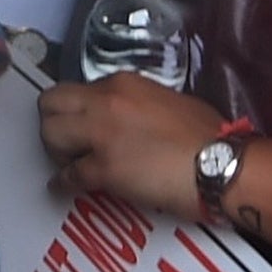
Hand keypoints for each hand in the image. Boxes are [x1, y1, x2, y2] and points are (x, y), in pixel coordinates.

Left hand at [37, 74, 223, 215]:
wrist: (221, 165)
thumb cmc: (209, 136)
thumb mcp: (169, 101)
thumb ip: (139, 105)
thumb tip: (128, 120)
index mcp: (123, 83)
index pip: (78, 89)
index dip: (76, 110)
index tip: (81, 124)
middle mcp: (106, 102)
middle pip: (51, 103)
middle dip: (52, 122)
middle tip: (65, 142)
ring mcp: (102, 134)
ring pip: (51, 134)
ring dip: (55, 150)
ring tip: (67, 163)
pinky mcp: (104, 168)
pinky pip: (68, 175)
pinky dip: (62, 183)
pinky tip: (62, 188)